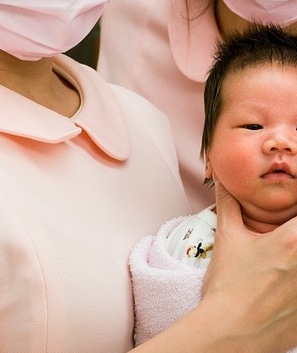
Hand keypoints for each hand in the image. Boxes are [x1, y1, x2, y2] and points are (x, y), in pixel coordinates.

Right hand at [202, 178, 296, 351]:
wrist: (231, 331)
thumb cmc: (229, 286)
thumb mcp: (227, 238)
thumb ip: (228, 203)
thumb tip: (223, 181)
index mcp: (293, 240)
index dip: (295, 211)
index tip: (289, 214)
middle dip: (294, 237)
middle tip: (283, 240)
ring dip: (296, 262)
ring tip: (283, 263)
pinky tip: (286, 283)